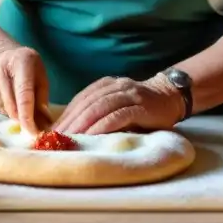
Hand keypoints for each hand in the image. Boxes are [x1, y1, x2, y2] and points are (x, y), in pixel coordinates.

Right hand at [0, 42, 50, 133]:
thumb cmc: (25, 65)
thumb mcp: (40, 73)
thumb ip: (42, 97)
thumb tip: (44, 123)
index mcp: (21, 62)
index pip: (24, 93)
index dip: (28, 115)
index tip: (33, 131)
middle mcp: (1, 68)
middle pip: (12, 105)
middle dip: (23, 118)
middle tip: (32, 123)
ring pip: (3, 108)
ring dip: (14, 113)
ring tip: (18, 102)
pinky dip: (4, 108)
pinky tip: (7, 97)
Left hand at [53, 74, 185, 134]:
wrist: (170, 98)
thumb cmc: (140, 109)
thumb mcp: (117, 106)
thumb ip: (100, 112)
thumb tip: (73, 131)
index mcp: (105, 84)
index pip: (81, 99)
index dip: (66, 114)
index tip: (51, 131)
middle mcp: (116, 86)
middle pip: (87, 102)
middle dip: (70, 121)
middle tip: (56, 138)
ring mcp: (129, 94)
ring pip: (100, 107)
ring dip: (83, 123)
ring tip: (70, 138)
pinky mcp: (141, 106)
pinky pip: (118, 115)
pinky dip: (103, 125)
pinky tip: (92, 136)